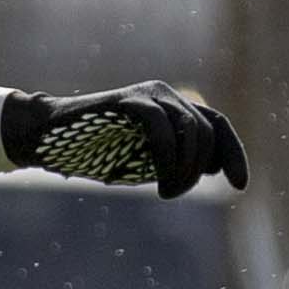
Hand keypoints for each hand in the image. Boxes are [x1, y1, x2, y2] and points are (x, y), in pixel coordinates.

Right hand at [1, 83, 249, 198]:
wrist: (48, 137)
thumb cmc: (93, 152)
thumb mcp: (143, 161)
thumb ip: (175, 159)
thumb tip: (209, 167)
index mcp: (174, 108)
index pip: (217, 127)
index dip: (234, 154)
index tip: (240, 186)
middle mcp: (167, 95)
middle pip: (207, 132)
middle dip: (197, 170)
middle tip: (172, 194)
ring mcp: (147, 94)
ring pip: (189, 130)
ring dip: (183, 169)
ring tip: (166, 192)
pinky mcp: (127, 100)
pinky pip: (160, 127)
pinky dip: (166, 156)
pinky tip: (157, 179)